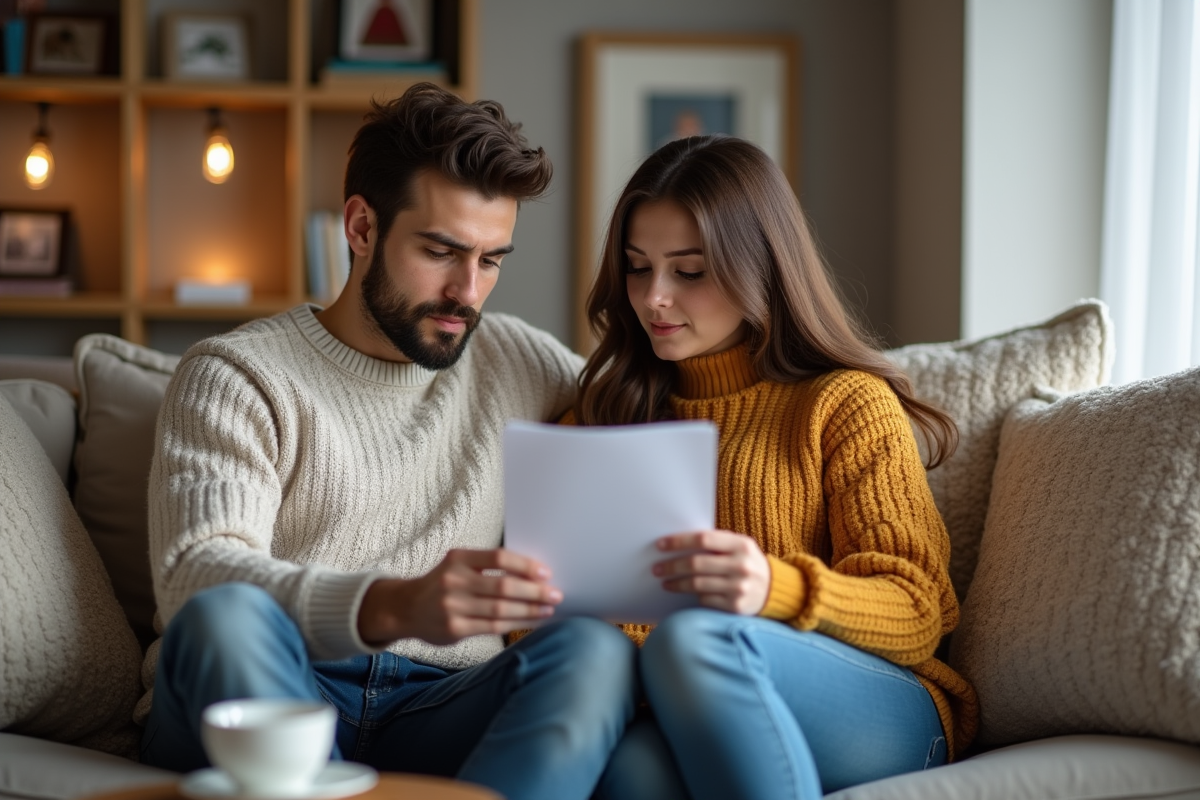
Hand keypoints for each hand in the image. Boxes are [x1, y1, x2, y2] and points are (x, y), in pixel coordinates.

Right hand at [358, 548, 561, 645]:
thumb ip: (487, 566)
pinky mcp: (455, 629)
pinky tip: (532, 621)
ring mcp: (453, 607)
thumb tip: (533, 573)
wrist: (404, 608)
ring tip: (549, 608)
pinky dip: (517, 624)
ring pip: (501, 609)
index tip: (546, 572)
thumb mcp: (457, 565)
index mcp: (458, 559)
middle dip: (534, 591)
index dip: (525, 565)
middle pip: (503, 586)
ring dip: (530, 610)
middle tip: (556, 593)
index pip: (498, 557)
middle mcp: (454, 581)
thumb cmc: (441, 584)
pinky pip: (493, 627)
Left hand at [654, 530, 770, 615]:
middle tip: (656, 568)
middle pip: (696, 563)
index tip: (660, 545)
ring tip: (665, 582)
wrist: (774, 589)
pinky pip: (705, 600)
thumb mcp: (739, 546)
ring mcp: (739, 587)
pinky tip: (687, 593)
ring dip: (676, 584)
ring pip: (697, 584)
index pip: (703, 539)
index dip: (679, 541)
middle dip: (671, 566)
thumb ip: (716, 542)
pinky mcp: (735, 607)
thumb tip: (677, 543)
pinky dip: (694, 596)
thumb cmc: (747, 562)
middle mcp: (742, 565)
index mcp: (742, 545)